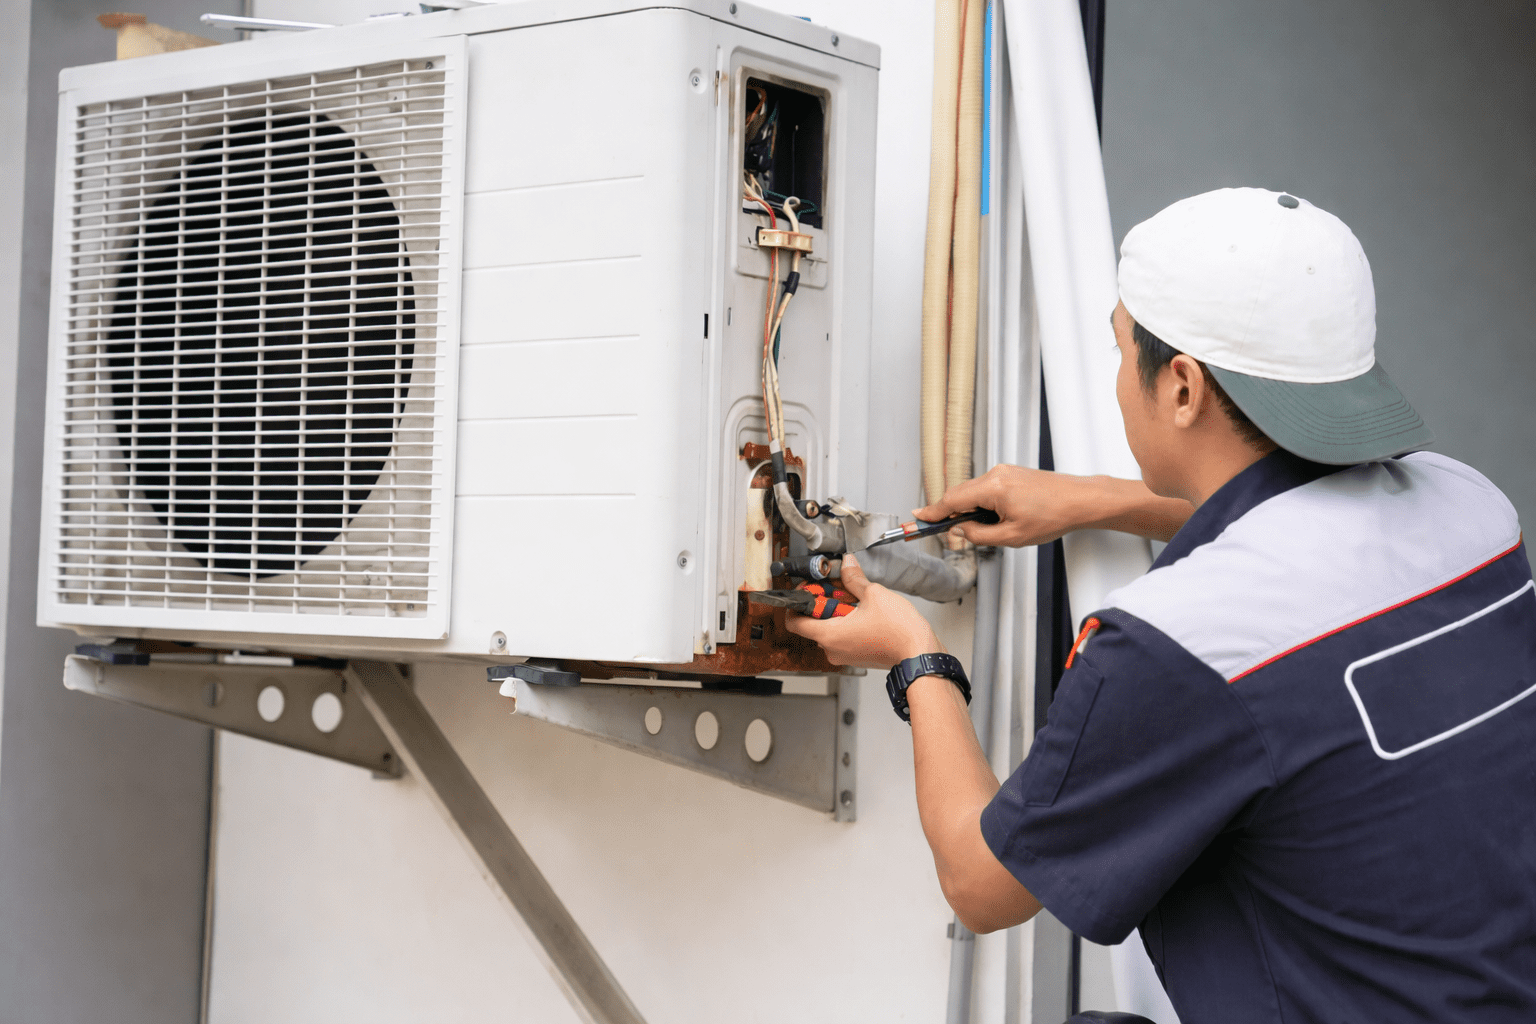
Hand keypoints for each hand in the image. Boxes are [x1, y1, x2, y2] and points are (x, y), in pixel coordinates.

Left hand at [784, 554, 942, 668]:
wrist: (920, 654)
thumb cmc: (899, 631)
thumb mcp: (873, 594)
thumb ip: (854, 578)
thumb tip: (847, 564)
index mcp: (829, 635)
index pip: (794, 622)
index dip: (797, 603)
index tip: (808, 590)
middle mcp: (832, 649)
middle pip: (812, 623)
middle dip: (822, 603)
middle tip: (837, 588)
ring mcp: (844, 655)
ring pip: (829, 629)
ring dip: (836, 612)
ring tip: (854, 598)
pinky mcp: (856, 656)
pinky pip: (842, 637)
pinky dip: (846, 623)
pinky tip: (862, 611)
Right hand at [914, 464, 1092, 547]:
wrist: (1080, 500)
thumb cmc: (1053, 516)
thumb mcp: (1012, 536)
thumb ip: (980, 535)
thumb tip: (961, 530)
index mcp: (993, 488)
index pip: (953, 500)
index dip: (933, 511)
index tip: (919, 517)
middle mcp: (996, 474)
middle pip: (960, 493)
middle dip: (949, 511)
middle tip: (939, 527)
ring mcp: (1004, 471)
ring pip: (974, 490)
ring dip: (969, 508)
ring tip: (978, 528)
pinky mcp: (1012, 473)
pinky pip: (987, 487)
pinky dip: (982, 501)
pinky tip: (992, 517)